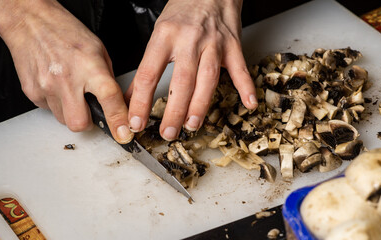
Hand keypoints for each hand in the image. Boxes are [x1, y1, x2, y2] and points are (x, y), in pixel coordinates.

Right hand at [0, 0, 132, 142]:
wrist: (31, 22)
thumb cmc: (67, 32)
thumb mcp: (98, 50)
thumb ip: (107, 78)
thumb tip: (117, 103)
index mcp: (90, 67)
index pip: (109, 98)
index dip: (118, 119)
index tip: (123, 133)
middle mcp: (67, 79)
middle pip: (79, 123)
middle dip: (88, 123)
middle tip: (90, 109)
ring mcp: (46, 87)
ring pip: (64, 120)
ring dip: (72, 112)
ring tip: (71, 91)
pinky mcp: (32, 92)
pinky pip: (49, 110)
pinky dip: (57, 103)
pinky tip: (57, 86)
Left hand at [125, 0, 256, 140]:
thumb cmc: (183, 12)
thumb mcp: (158, 34)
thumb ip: (146, 67)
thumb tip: (131, 97)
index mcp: (165, 37)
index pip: (149, 74)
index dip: (141, 101)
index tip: (136, 122)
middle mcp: (189, 40)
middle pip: (181, 81)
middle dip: (174, 111)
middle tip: (167, 133)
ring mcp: (213, 44)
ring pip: (208, 78)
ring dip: (200, 105)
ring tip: (192, 126)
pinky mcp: (233, 46)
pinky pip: (240, 69)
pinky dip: (246, 87)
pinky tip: (249, 104)